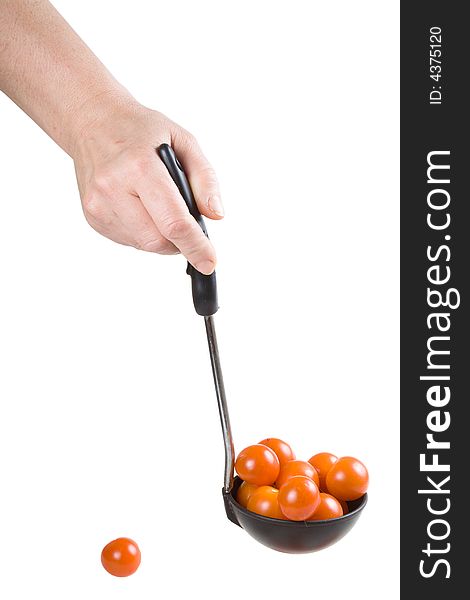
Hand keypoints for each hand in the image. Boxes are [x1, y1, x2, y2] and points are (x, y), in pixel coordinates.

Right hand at [72, 99, 222, 273]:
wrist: (93, 121)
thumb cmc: (140, 130)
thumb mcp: (183, 141)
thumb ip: (205, 179)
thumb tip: (215, 214)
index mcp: (139, 166)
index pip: (173, 221)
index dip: (195, 246)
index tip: (209, 262)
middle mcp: (113, 188)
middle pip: (157, 241)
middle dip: (180, 241)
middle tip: (186, 224)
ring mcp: (98, 205)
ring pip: (144, 245)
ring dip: (161, 236)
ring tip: (158, 204)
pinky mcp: (92, 217)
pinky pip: (129, 241)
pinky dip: (144, 232)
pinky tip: (140, 206)